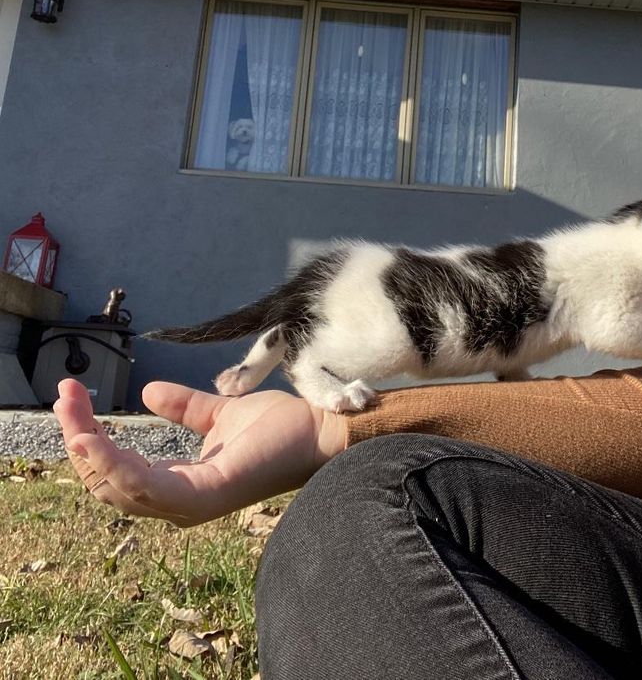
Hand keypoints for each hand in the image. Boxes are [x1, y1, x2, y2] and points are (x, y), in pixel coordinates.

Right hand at [54, 378, 346, 526]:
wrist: (322, 430)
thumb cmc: (281, 428)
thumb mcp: (220, 414)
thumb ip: (186, 408)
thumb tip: (148, 392)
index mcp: (181, 484)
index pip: (119, 471)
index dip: (91, 439)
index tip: (73, 399)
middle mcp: (179, 501)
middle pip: (108, 481)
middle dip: (79, 439)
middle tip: (65, 397)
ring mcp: (190, 502)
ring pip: (117, 486)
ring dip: (88, 446)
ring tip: (71, 410)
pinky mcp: (204, 494)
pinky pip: (145, 485)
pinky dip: (113, 463)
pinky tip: (94, 437)